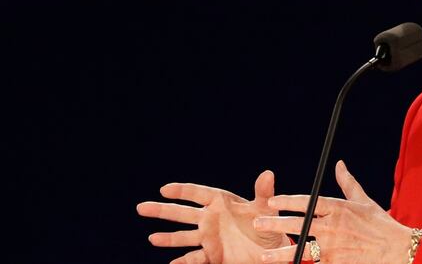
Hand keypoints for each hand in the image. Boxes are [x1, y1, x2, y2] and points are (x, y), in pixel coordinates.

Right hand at [137, 170, 290, 263]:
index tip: (164, 189)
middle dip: (162, 210)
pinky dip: (183, 262)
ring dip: (168, 237)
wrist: (271, 252)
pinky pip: (194, 259)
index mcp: (222, 203)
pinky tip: (171, 263)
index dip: (181, 191)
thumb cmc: (269, 226)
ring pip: (183, 236)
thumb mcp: (266, 209)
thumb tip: (268, 174)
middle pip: (182, 213)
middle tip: (141, 207)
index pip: (197, 193)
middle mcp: (212, 219)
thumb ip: (264, 193)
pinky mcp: (212, 255)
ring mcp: (210, 238)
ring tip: (152, 238)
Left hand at [254, 160, 411, 263]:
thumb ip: (347, 183)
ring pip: (301, 250)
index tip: (271, 201)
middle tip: (257, 223)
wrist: (397, 250)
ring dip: (281, 253)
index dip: (287, 202)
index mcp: (339, 208)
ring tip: (263, 255)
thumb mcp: (364, 201)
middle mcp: (334, 227)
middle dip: (275, 224)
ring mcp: (334, 248)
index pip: (308, 203)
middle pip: (299, 224)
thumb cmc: (380, 224)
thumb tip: (338, 164)